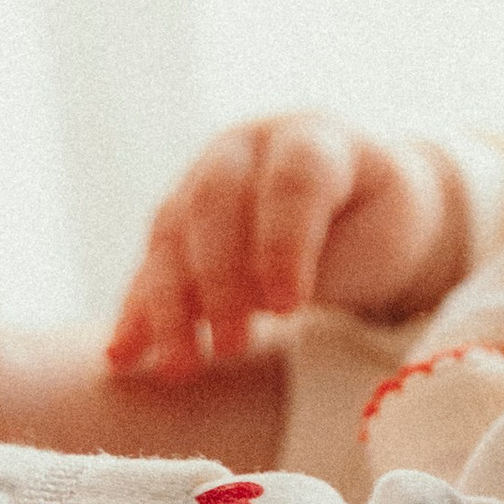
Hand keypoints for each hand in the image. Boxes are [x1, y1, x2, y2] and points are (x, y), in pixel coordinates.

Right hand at [107, 113, 467, 373]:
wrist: (360, 208)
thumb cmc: (378, 220)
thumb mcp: (382, 228)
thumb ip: (323, 253)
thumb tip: (258, 300)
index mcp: (310, 136)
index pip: (291, 180)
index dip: (284, 243)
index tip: (288, 308)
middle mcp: (245, 147)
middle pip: (215, 203)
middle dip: (219, 278)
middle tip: (234, 345)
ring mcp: (202, 179)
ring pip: (172, 235)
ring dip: (169, 305)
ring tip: (180, 367)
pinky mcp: (177, 223)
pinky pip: (151, 266)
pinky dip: (137, 312)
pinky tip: (122, 354)